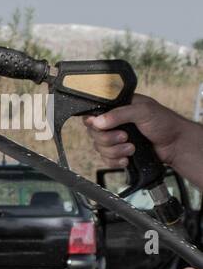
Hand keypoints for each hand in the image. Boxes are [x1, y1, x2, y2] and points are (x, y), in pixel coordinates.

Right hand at [83, 95, 202, 183]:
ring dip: (115, 151)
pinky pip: (106, 160)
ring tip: (132, 148)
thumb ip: (119, 114)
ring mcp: (116, 138)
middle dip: (108, 139)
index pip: (93, 114)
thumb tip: (97, 122)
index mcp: (118, 107)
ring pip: (99, 148)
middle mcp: (114, 122)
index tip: (100, 126)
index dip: (93, 122)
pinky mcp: (118, 152)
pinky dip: (115, 161)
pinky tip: (127, 159)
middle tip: (125, 137)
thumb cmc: (164, 123)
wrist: (175, 144)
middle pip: (94, 133)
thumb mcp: (143, 111)